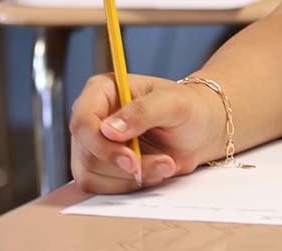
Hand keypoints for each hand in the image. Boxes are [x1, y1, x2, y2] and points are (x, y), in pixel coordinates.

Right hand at [69, 73, 223, 193]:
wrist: (199, 130)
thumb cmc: (187, 108)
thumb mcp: (174, 103)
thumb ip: (144, 111)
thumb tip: (108, 129)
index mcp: (102, 90)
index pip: (82, 122)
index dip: (101, 145)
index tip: (130, 159)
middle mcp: (91, 118)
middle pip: (87, 154)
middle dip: (126, 166)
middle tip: (164, 163)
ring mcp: (91, 145)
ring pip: (92, 175)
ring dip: (131, 178)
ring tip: (164, 165)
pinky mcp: (97, 169)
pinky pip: (99, 189)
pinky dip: (128, 187)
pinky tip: (152, 174)